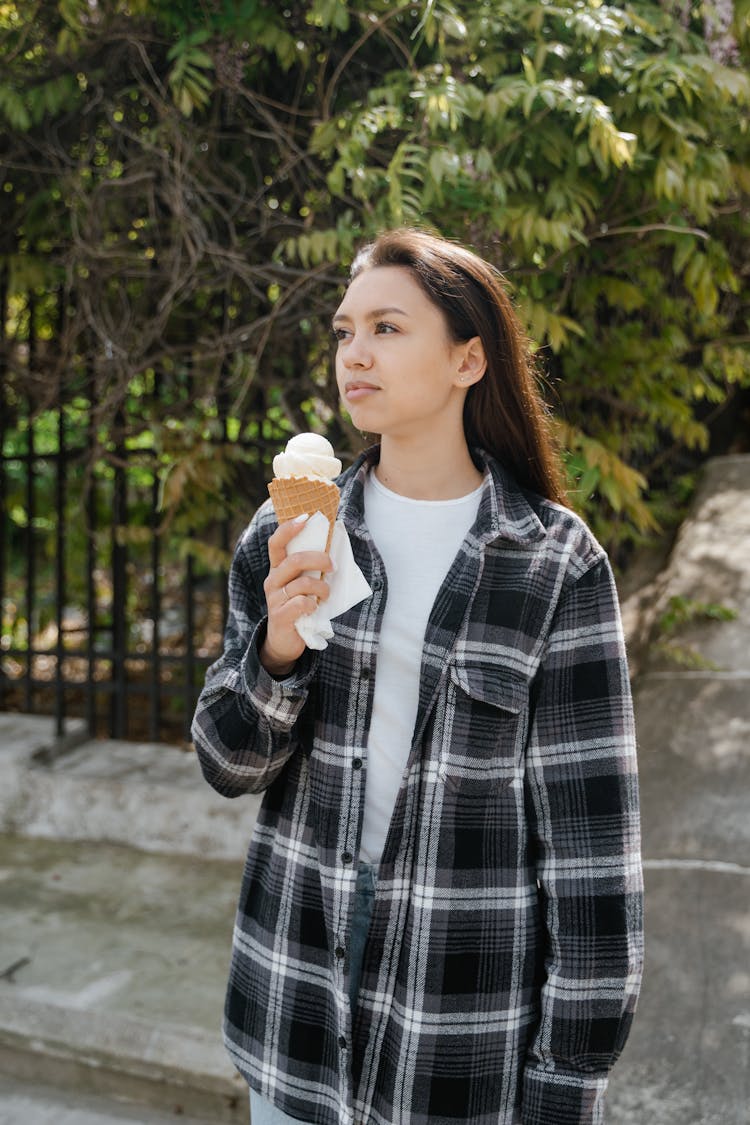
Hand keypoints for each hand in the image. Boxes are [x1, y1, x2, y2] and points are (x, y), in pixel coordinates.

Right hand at [260, 516, 331, 674]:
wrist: (284, 640)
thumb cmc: (298, 607)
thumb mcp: (301, 586)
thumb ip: (309, 570)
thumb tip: (333, 550)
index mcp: (277, 569)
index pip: (276, 543)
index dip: (288, 529)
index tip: (306, 517)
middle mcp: (272, 581)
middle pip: (294, 560)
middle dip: (319, 559)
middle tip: (333, 566)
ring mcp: (275, 598)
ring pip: (302, 583)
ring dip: (322, 588)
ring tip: (325, 594)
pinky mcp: (280, 616)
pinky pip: (301, 603)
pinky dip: (313, 604)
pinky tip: (314, 609)